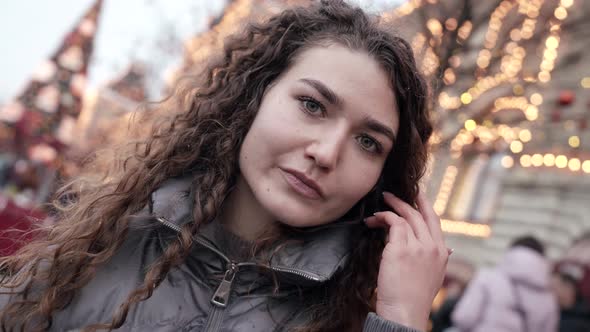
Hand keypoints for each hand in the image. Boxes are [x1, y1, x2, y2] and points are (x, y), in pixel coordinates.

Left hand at [364, 191, 448, 330]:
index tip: (417, 195)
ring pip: (405, 216)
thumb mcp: (433, 276)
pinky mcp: (400, 248)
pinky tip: (374, 220)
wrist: (405, 312)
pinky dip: (382, 218)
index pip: (435, 221)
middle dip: (406, 200)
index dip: (425, 206)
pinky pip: (393, 223)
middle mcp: (432, 247)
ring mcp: (418, 246)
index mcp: (442, 253)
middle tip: (392, 195)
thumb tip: (445, 250)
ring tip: (379, 207)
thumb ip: (435, 259)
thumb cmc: (413, 298)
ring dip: (390, 208)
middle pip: (420, 214)